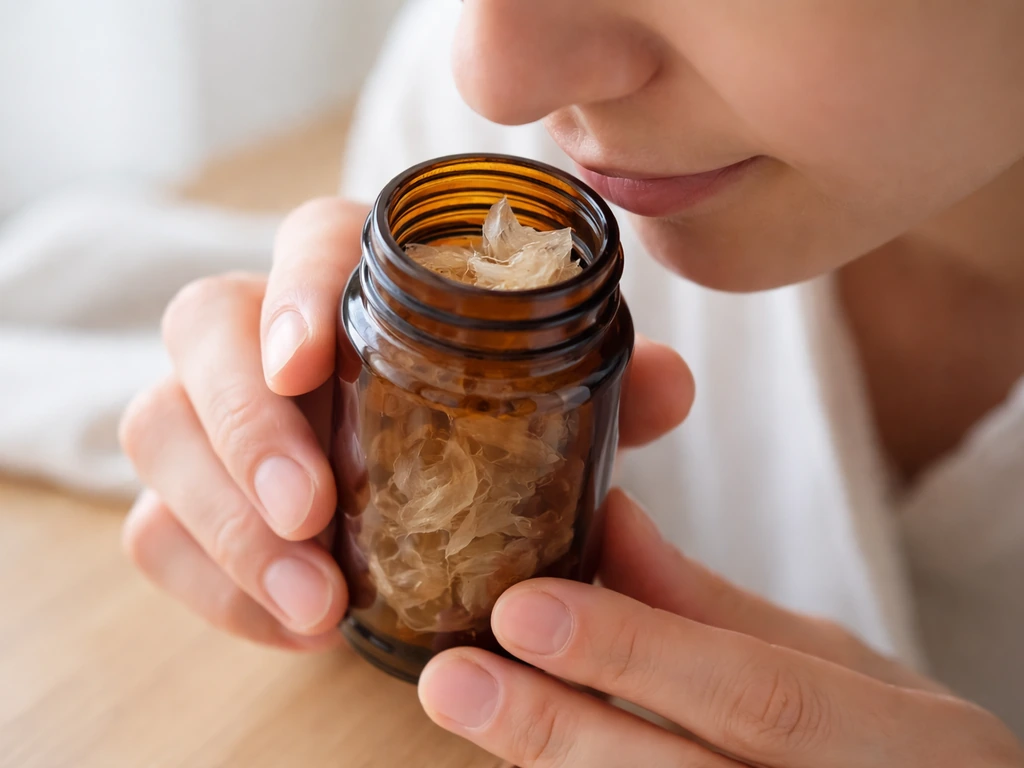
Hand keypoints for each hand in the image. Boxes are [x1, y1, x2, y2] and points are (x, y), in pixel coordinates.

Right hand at [118, 198, 693, 649]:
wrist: (415, 493)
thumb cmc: (475, 426)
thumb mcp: (544, 409)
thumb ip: (600, 389)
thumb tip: (670, 383)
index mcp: (355, 282)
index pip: (307, 241)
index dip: (294, 290)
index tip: (306, 363)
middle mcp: (265, 332)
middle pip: (202, 330)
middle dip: (246, 423)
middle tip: (311, 512)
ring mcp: (212, 413)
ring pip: (159, 432)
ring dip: (227, 525)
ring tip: (318, 602)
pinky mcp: (186, 492)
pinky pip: (155, 529)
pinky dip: (216, 585)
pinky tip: (294, 625)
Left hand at [418, 491, 1023, 766]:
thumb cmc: (899, 750)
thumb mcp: (836, 667)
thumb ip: (716, 611)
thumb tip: (608, 521)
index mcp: (910, 750)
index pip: (760, 697)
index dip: (638, 652)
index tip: (523, 609)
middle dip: (561, 733)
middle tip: (455, 678)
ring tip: (468, 708)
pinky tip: (519, 761)